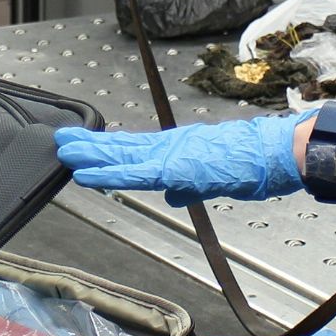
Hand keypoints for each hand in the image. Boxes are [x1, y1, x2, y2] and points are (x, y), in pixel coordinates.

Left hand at [53, 112, 312, 205]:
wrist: (273, 154)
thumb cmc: (253, 163)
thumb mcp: (214, 178)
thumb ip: (188, 186)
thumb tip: (172, 195)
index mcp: (178, 149)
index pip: (136, 148)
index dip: (108, 148)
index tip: (85, 146)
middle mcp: (170, 147)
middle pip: (122, 147)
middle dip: (91, 146)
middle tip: (62, 140)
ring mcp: (171, 155)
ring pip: (122, 155)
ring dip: (91, 155)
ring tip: (65, 151)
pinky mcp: (175, 167)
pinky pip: (134, 173)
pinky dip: (108, 174)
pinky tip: (87, 175)